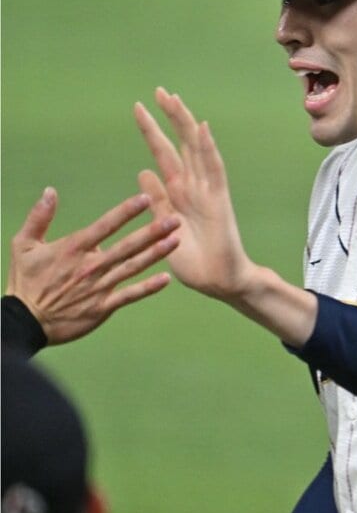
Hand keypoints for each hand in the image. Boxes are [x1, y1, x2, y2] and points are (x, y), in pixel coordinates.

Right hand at [5, 187, 178, 345]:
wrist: (25, 321)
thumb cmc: (25, 280)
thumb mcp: (23, 245)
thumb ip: (39, 217)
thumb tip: (50, 190)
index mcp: (73, 248)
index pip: (105, 225)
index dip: (126, 212)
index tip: (146, 199)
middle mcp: (90, 266)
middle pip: (127, 246)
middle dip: (152, 232)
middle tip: (176, 219)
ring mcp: (98, 287)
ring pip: (132, 267)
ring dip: (156, 254)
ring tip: (176, 241)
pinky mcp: (102, 307)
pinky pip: (129, 295)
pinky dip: (148, 288)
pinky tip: (167, 279)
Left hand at [133, 88, 255, 301]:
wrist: (219, 281)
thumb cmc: (193, 261)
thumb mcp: (163, 227)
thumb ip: (156, 200)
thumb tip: (143, 171)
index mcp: (177, 193)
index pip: (163, 154)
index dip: (151, 131)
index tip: (139, 109)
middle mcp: (193, 186)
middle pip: (181, 144)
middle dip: (169, 117)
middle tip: (159, 91)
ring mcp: (208, 190)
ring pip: (196, 149)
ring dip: (185, 124)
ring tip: (173, 100)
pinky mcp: (219, 200)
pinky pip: (214, 169)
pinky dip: (208, 148)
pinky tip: (201, 128)